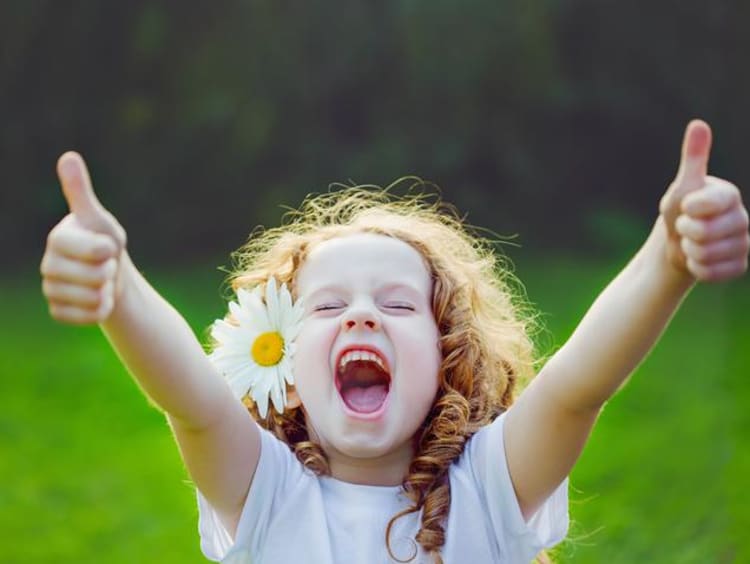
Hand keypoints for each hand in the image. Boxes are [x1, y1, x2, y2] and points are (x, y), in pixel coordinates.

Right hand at [40, 152, 126, 323]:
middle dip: (110, 272)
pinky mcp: (57, 310)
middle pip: (94, 277)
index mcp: (58, 238)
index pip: (93, 250)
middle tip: (106, 265)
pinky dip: (100, 310)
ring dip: (106, 291)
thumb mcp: (99, 219)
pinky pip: (86, 316)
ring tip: (101, 281)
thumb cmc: (105, 243)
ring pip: (91, 298)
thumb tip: (68, 157)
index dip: (108, 251)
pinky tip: (97, 299)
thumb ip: (81, 192)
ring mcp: (50, 289)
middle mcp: (47, 264)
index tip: (109, 247)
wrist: (109, 277)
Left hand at [659, 120, 748, 281]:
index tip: (686, 207)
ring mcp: (743, 244)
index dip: (688, 209)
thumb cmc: (679, 211)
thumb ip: (693, 158)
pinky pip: (710, 272)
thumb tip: (698, 124)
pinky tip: (698, 259)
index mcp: (730, 195)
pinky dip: (696, 268)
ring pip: (706, 254)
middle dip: (685, 232)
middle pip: (703, 233)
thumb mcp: (682, 186)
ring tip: (691, 242)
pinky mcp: (738, 266)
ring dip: (689, 251)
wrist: (678, 243)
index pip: (706, 205)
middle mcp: (742, 218)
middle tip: (686, 228)